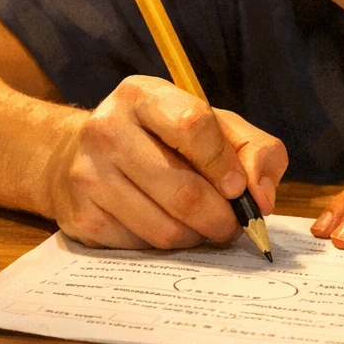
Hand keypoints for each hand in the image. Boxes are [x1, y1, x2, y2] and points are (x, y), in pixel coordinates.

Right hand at [43, 75, 287, 249]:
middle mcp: (107, 130)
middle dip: (222, 217)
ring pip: (166, 229)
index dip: (224, 164)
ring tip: (202, 225)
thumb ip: (253, 150)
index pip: (193, 125)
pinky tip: (166, 225)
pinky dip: (166, 246)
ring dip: (197, 235)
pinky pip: (142, 247)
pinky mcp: (82, 217)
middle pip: (184, 191)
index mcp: (143, 96)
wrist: (82, 155)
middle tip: (233, 224)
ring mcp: (88, 175)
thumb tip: (261, 198)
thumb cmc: (162, 138)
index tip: (239, 188)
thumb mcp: (212, 125)